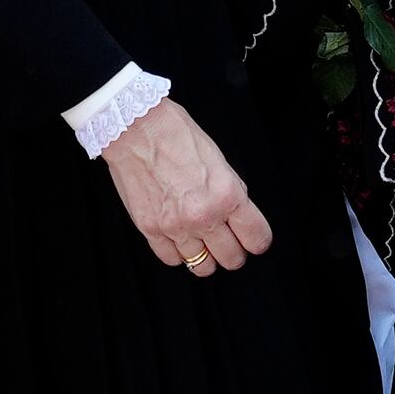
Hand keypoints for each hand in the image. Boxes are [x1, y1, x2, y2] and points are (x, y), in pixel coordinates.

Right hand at [102, 98, 270, 277]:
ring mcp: (175, 226)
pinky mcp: (150, 229)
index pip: (256, 238)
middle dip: (234, 252)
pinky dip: (178, 253)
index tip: (253, 240)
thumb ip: (231, 192)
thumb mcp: (219, 161)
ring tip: (202, 241)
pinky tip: (179, 238)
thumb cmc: (177, 136)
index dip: (258, 241)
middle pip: (231, 258)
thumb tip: (238, 215)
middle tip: (229, 242)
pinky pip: (171, 259)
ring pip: (202, 265)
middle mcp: (203, 215)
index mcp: (227, 195)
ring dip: (206, 256)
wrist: (136, 128)